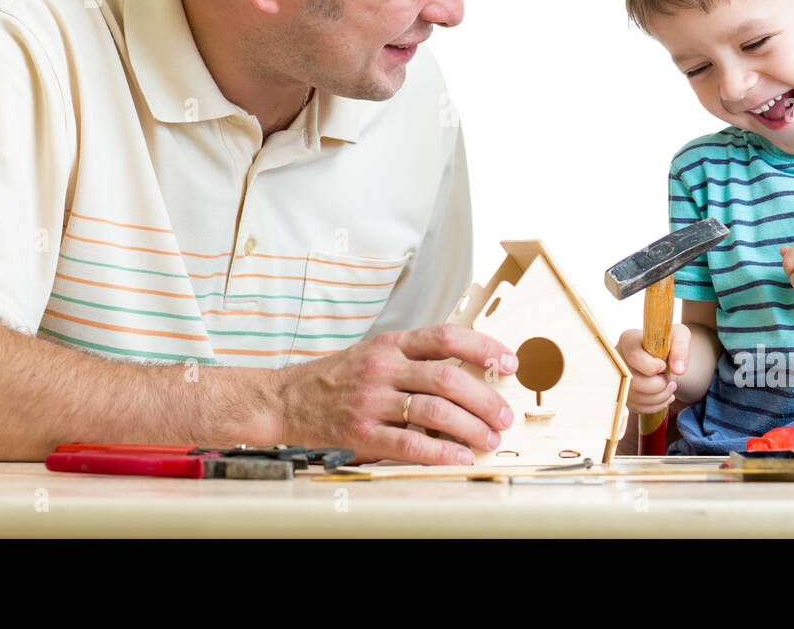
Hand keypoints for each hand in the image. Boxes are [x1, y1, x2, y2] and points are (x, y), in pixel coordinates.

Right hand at [272, 324, 518, 464]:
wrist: (284, 401)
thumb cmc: (336, 379)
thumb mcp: (374, 354)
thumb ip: (413, 358)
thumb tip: (468, 369)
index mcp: (391, 345)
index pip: (446, 337)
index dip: (484, 347)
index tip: (509, 362)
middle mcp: (383, 369)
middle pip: (448, 379)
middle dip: (485, 399)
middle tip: (504, 415)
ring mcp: (371, 401)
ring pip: (434, 412)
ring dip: (470, 428)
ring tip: (488, 439)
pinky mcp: (361, 433)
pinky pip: (409, 444)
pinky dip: (440, 452)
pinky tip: (459, 458)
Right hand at [617, 324, 689, 413]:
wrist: (663, 353)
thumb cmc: (669, 342)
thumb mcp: (679, 336)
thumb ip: (680, 348)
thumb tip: (678, 370)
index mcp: (629, 340)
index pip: (634, 357)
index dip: (652, 366)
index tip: (664, 365)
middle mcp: (618, 359)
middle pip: (634, 381)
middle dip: (658, 386)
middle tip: (669, 379)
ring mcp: (619, 378)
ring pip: (636, 398)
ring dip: (660, 397)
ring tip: (670, 387)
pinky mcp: (624, 393)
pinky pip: (638, 407)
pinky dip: (656, 405)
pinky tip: (664, 395)